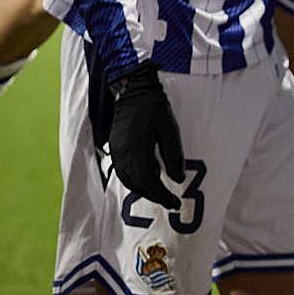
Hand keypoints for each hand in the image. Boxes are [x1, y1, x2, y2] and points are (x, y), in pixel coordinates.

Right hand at [106, 63, 185, 209]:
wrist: (132, 91)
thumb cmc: (154, 109)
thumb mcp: (169, 130)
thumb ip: (173, 155)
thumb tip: (178, 180)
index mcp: (138, 151)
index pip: (149, 183)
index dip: (162, 196)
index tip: (176, 203)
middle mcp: (124, 156)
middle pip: (138, 185)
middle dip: (155, 196)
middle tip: (172, 202)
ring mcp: (117, 154)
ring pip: (129, 182)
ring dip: (144, 191)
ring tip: (161, 194)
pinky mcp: (115, 150)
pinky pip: (123, 174)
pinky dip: (135, 182)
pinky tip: (147, 180)